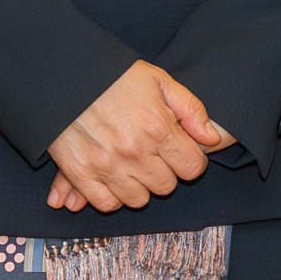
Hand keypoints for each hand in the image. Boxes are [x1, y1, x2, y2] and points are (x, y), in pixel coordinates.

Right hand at [46, 61, 236, 214]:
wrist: (68, 76)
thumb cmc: (116, 77)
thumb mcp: (160, 81)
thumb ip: (191, 110)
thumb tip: (212, 139)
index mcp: (158, 128)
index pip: (192, 168)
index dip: (189, 160)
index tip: (178, 152)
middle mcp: (134, 151)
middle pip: (166, 187)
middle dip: (165, 172)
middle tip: (153, 155)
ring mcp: (106, 165)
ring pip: (138, 200)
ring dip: (139, 186)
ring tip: (132, 164)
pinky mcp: (81, 174)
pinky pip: (106, 204)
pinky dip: (112, 195)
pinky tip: (113, 177)